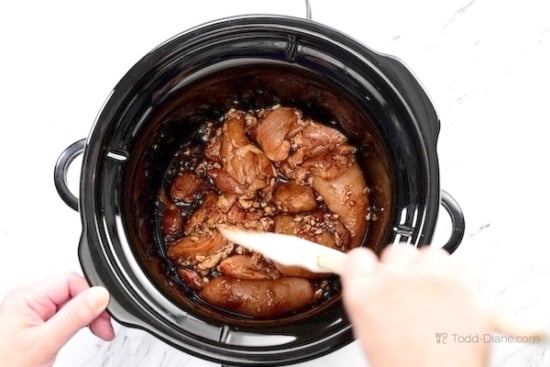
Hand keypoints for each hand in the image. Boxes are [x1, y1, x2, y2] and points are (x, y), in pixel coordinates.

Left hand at [0, 272, 114, 366]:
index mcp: (26, 298)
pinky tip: (84, 332)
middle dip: (92, 308)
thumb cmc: (6, 366)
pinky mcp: (39, 326)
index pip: (70, 281)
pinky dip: (79, 324)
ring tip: (97, 331)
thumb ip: (74, 316)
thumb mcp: (45, 342)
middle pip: (73, 291)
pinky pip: (66, 316)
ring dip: (87, 317)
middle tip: (103, 327)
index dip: (91, 296)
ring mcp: (33, 314)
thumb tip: (100, 295)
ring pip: (72, 304)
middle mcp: (29, 302)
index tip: (102, 315)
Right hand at [341, 245, 489, 366]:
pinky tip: (457, 302)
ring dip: (434, 271)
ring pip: (431, 254)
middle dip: (405, 269)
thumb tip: (377, 284)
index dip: (370, 266)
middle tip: (412, 294)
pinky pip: (463, 266)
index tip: (376, 271)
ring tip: (437, 300)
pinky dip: (462, 280)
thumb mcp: (370, 332)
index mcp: (365, 291)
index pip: (360, 257)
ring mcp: (431, 277)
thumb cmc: (407, 366)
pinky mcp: (464, 282)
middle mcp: (396, 278)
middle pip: (398, 251)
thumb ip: (371, 298)